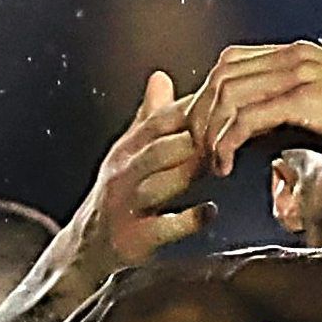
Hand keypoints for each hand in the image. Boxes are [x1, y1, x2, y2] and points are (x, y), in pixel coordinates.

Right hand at [76, 72, 212, 276]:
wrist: (89, 245)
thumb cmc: (120, 192)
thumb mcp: (129, 151)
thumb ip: (149, 118)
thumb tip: (161, 76)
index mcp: (128, 148)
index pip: (161, 121)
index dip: (194, 110)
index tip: (229, 105)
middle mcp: (124, 173)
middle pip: (160, 148)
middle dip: (195, 140)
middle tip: (232, 135)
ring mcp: (127, 205)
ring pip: (158, 183)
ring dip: (189, 173)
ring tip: (220, 166)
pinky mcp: (134, 238)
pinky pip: (162, 227)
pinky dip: (188, 220)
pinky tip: (210, 212)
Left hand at [186, 40, 321, 177]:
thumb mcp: (317, 121)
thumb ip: (279, 122)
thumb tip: (242, 141)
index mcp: (296, 55)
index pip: (230, 64)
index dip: (207, 101)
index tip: (203, 140)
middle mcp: (293, 56)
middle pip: (220, 76)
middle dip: (200, 119)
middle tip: (197, 158)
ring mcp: (300, 74)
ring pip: (227, 95)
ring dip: (210, 135)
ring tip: (213, 168)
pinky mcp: (307, 99)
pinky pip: (247, 117)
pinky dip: (228, 144)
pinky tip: (229, 169)